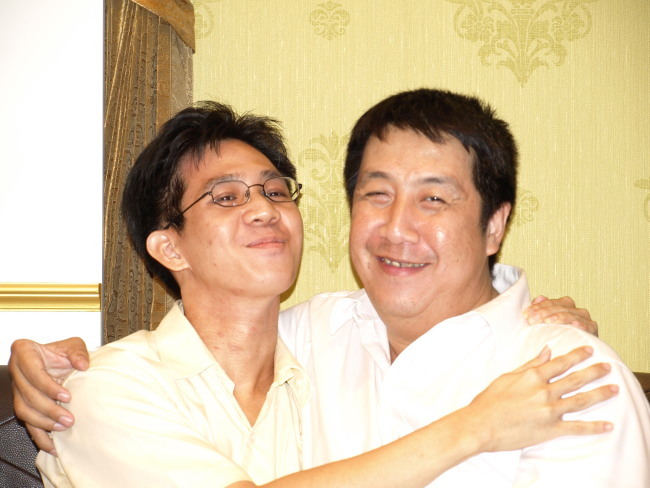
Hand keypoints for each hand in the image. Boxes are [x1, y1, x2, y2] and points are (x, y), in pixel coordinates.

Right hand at [9, 337, 89, 453]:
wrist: (59, 361)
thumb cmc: (62, 352)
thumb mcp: (73, 345)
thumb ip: (78, 352)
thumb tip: (83, 365)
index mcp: (23, 352)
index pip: (32, 372)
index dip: (49, 387)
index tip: (67, 396)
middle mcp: (16, 371)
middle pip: (27, 395)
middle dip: (49, 410)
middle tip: (68, 419)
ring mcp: (17, 389)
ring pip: (24, 411)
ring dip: (43, 423)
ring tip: (62, 428)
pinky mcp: (23, 404)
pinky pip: (27, 423)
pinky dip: (39, 436)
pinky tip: (52, 445)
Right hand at [466, 346, 616, 452]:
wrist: (481, 425)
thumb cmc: (489, 401)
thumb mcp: (508, 377)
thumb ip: (530, 365)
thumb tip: (546, 351)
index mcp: (533, 376)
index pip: (561, 362)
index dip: (577, 355)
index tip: (589, 349)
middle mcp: (545, 392)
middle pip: (576, 379)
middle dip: (594, 371)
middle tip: (608, 366)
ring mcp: (550, 411)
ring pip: (581, 400)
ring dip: (600, 394)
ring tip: (614, 389)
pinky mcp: (551, 429)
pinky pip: (577, 428)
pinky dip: (594, 427)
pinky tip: (607, 425)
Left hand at [523, 296, 597, 335]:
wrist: (574, 353)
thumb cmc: (557, 337)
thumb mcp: (545, 324)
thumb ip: (541, 309)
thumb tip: (539, 298)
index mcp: (564, 305)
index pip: (550, 302)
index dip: (537, 307)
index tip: (525, 315)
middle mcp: (575, 310)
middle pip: (559, 307)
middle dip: (544, 312)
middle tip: (532, 320)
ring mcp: (585, 319)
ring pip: (571, 314)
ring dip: (559, 317)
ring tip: (548, 321)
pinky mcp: (592, 330)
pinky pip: (588, 325)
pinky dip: (582, 324)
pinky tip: (574, 324)